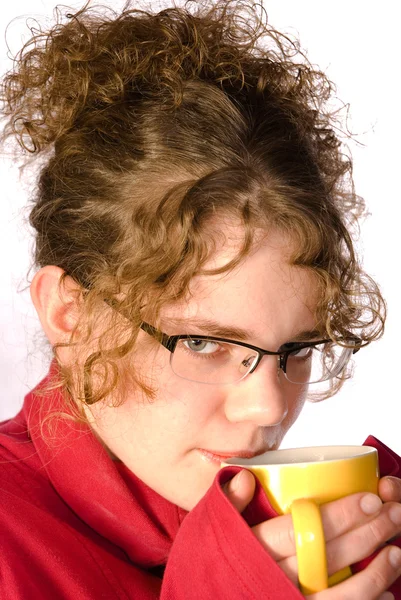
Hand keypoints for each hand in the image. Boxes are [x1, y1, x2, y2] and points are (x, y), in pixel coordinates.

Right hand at [224, 470, 400, 598]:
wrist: (203, 598)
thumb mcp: (212, 528)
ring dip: (374, 572)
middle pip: (330, 555)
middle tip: (394, 513)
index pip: (304, 528)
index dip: (340, 514)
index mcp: (254, 548)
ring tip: (396, 551)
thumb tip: (245, 476)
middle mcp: (274, 578)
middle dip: (368, 532)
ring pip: (340, 591)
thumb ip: (229, 503)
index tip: (369, 497)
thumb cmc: (211, 562)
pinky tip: (384, 593)